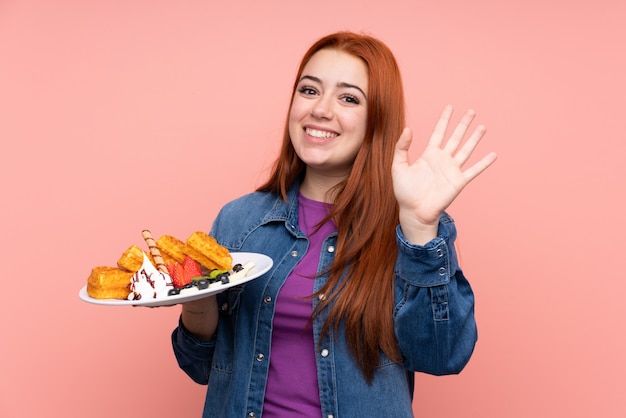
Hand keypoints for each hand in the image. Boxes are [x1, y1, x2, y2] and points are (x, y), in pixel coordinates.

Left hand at [392, 105, 496, 242]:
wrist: (414, 212)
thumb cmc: (404, 192)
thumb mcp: (398, 167)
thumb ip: (401, 148)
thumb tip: (408, 129)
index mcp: (429, 155)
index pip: (438, 132)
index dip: (444, 120)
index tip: (450, 107)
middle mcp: (442, 160)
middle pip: (455, 137)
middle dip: (463, 124)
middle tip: (471, 111)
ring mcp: (452, 170)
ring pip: (466, 150)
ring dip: (475, 138)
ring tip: (482, 127)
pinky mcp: (458, 182)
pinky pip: (474, 170)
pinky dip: (484, 163)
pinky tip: (493, 154)